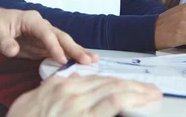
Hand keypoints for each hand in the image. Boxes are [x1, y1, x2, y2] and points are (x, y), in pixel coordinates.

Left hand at [0, 8, 96, 64]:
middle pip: (60, 37)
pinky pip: (56, 52)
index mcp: (32, 20)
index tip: (62, 59)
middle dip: (75, 48)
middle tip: (88, 60)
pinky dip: (68, 58)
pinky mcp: (40, 46)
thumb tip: (13, 50)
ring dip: (76, 52)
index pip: (46, 33)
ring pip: (62, 44)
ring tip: (92, 61)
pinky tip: (78, 64)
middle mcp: (41, 26)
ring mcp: (42, 36)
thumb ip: (4, 41)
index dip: (54, 46)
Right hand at [7, 75, 161, 116]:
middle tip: (151, 90)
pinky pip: (111, 105)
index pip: (95, 80)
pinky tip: (142, 102)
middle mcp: (70, 92)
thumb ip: (53, 91)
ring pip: (114, 91)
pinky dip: (129, 101)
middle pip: (108, 83)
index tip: (130, 85)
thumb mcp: (33, 102)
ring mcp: (76, 106)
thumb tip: (71, 82)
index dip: (116, 81)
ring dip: (137, 92)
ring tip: (153, 94)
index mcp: (59, 86)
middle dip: (133, 86)